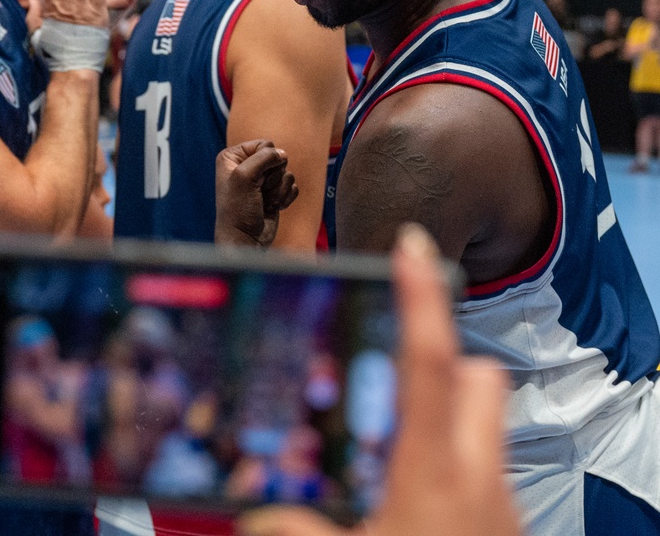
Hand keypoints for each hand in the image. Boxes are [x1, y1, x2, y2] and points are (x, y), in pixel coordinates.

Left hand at [214, 140, 297, 247]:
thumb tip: (283, 154)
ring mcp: (262, 180)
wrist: (245, 239)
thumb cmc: (238, 209)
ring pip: (287, 173)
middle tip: (259, 192)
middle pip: (278, 158)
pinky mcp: (275, 192)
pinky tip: (272, 208)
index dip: (265, 160)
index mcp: (233, 156)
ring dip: (278, 190)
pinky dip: (285, 198)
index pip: (264, 144)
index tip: (253, 179)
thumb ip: (264, 157)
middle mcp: (247, 165)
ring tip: (264, 202)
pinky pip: (292, 186)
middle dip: (273, 177)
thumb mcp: (244, 176)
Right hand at [237, 226, 521, 535]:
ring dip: (442, 423)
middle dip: (442, 362)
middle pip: (479, 380)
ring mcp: (500, 513)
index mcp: (436, 478)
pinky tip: (401, 510)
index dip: (420, 296)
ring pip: (482, 431)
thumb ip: (284, 529)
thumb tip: (251, 512)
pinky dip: (446, 476)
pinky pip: (481, 480)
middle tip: (388, 374)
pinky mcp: (503, 535)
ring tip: (384, 449)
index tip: (411, 247)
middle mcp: (481, 485)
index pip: (430, 360)